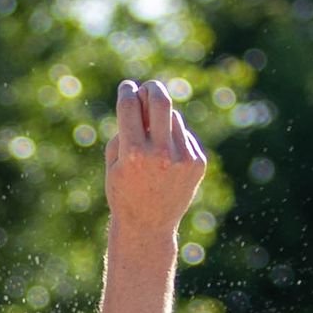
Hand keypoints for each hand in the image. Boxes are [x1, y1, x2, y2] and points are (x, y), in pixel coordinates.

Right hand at [104, 78, 207, 237]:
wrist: (148, 226)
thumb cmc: (124, 192)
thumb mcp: (114, 163)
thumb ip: (125, 130)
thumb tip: (141, 100)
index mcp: (133, 153)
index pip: (130, 106)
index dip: (127, 91)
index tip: (127, 87)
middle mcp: (160, 153)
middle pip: (161, 100)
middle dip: (152, 88)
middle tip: (147, 88)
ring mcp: (183, 158)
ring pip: (174, 118)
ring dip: (162, 120)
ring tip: (153, 142)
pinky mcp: (197, 162)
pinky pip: (185, 136)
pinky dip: (174, 139)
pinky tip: (167, 161)